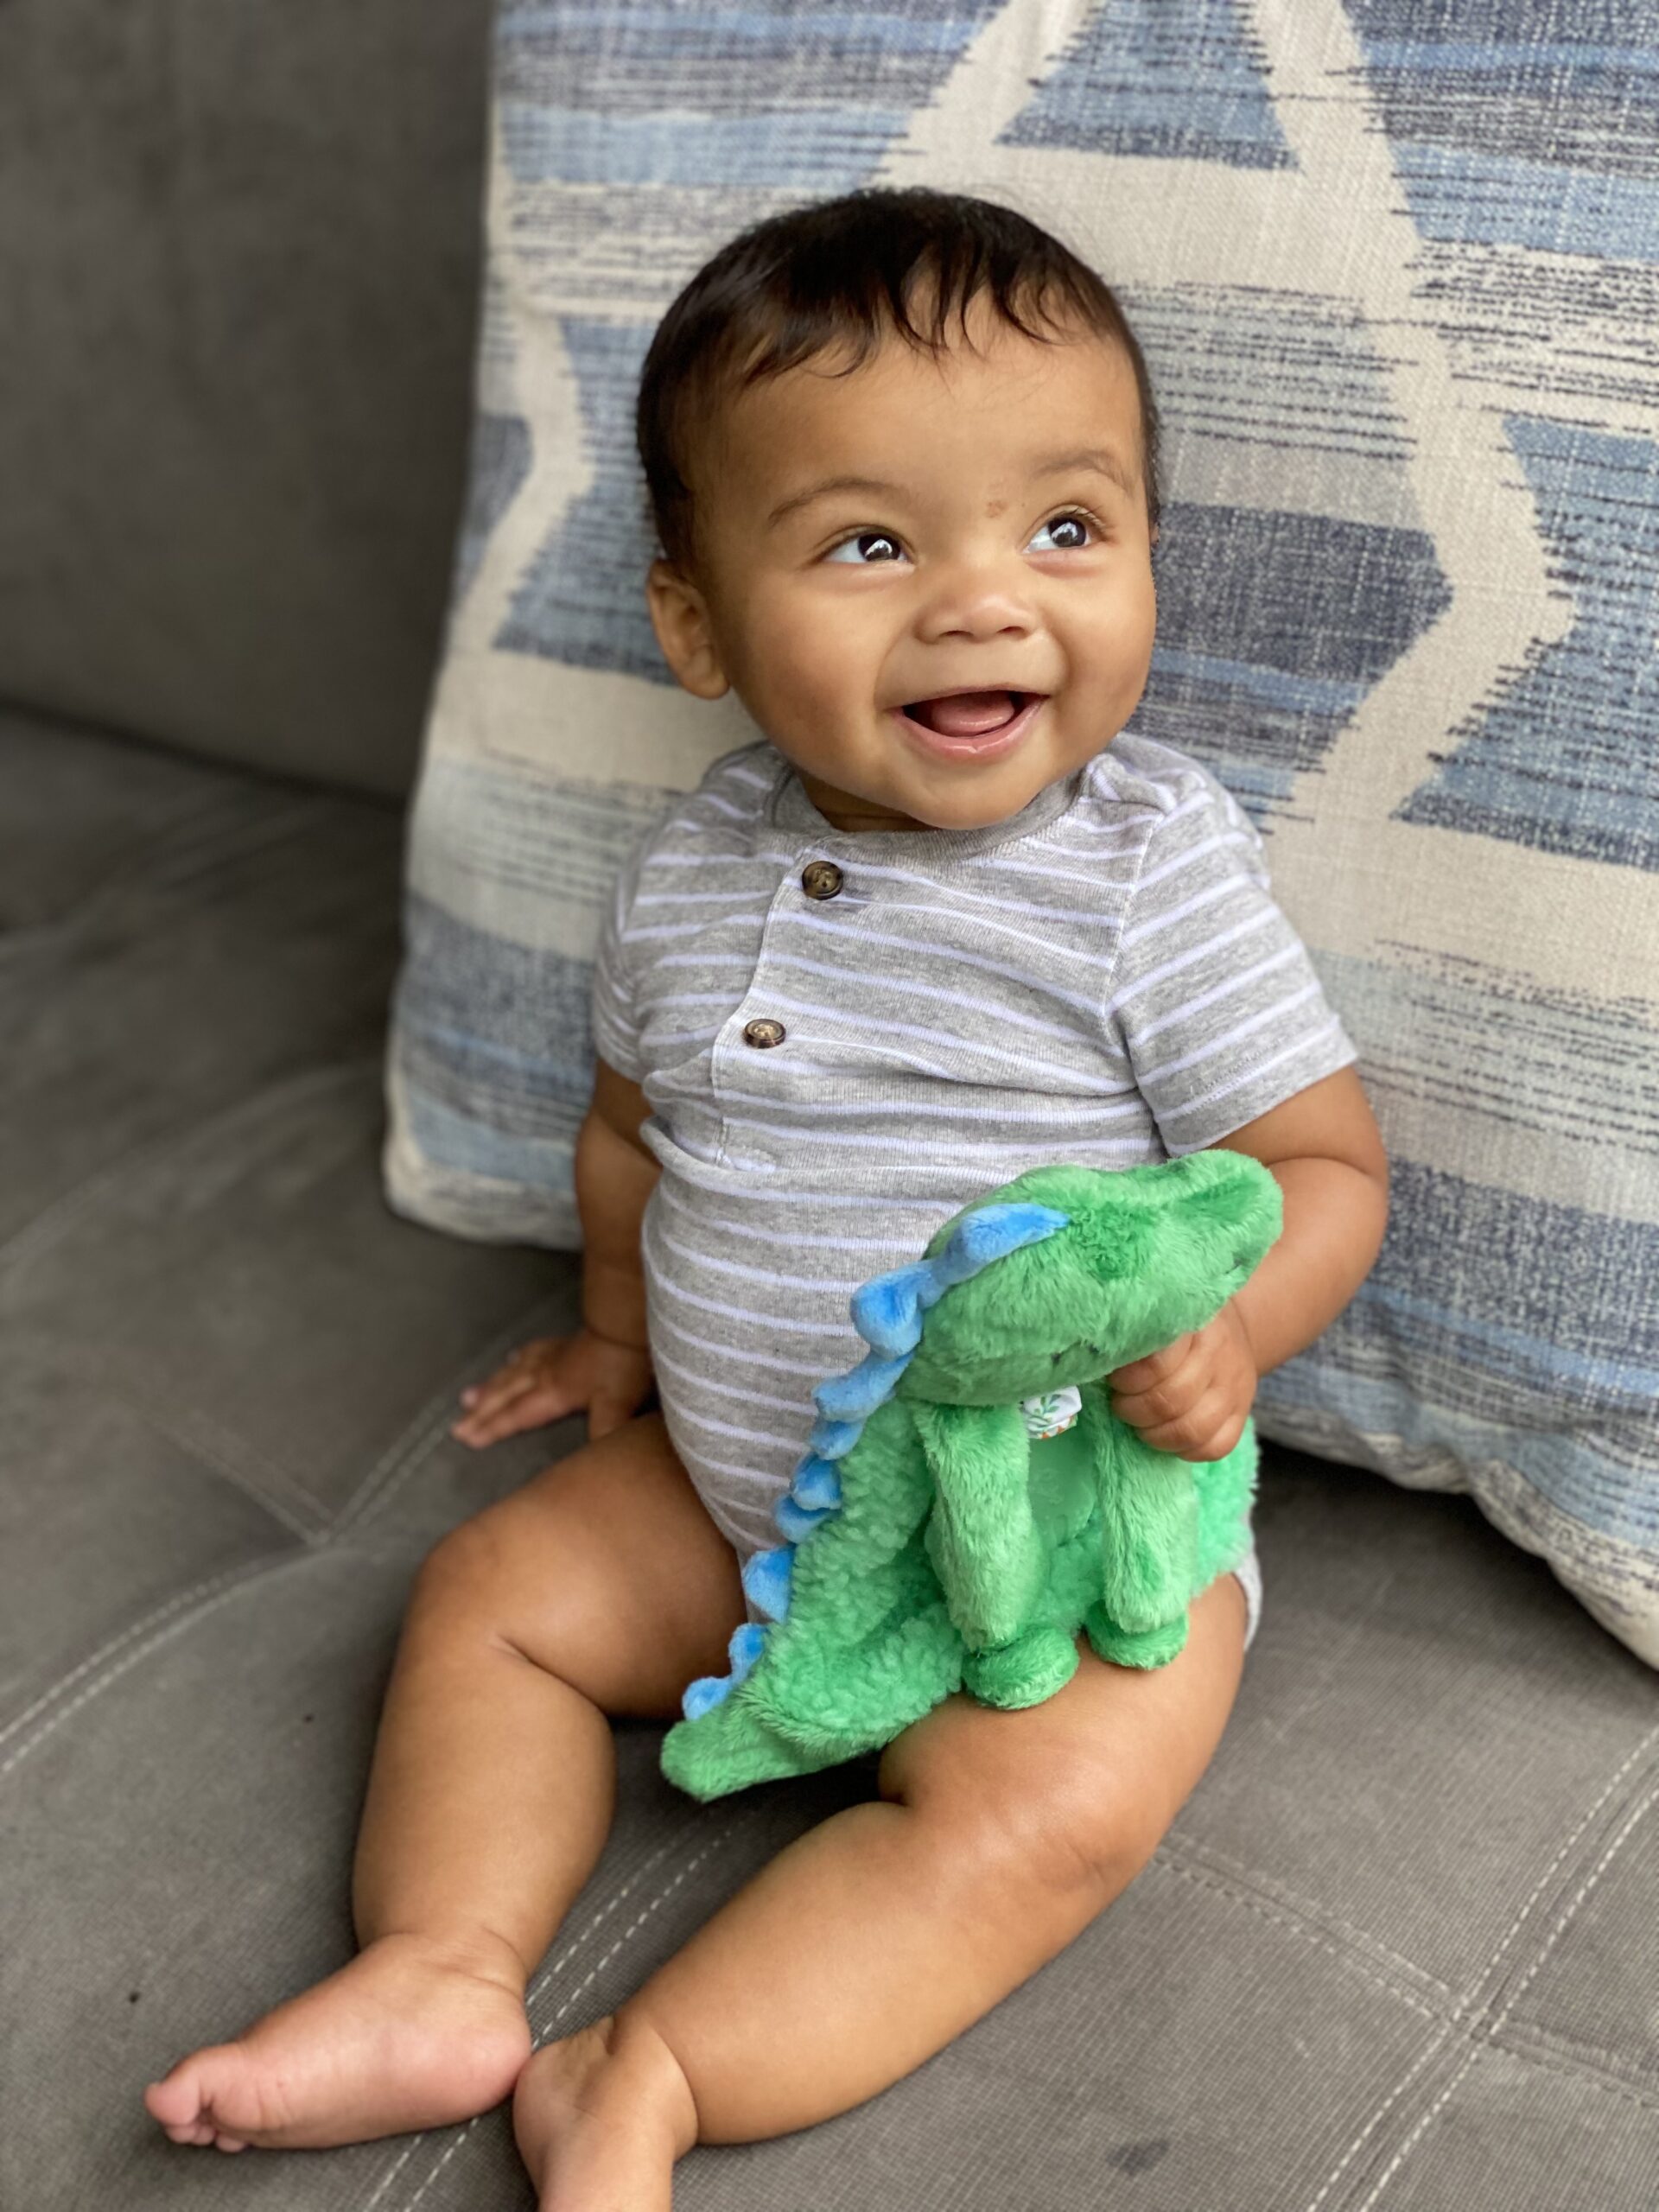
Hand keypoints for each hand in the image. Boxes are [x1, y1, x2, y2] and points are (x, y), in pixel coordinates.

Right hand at [450, 1328, 653, 1447]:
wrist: (627, 1322)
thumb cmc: (622, 1365)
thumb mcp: (616, 1405)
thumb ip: (602, 1433)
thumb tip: (593, 1465)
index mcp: (553, 1392)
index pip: (515, 1414)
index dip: (491, 1428)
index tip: (467, 1438)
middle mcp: (545, 1374)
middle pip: (505, 1395)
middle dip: (480, 1412)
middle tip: (456, 1425)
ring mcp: (553, 1355)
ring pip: (512, 1373)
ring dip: (489, 1386)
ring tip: (467, 1396)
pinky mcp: (565, 1342)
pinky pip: (532, 1351)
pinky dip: (517, 1358)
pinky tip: (512, 1358)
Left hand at [1106, 1302, 1258, 1462]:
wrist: (1232, 1330)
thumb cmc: (1177, 1327)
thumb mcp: (1155, 1318)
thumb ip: (1132, 1338)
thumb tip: (1093, 1364)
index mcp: (1190, 1327)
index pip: (1155, 1366)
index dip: (1127, 1381)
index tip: (1114, 1380)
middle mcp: (1217, 1356)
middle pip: (1170, 1402)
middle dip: (1134, 1411)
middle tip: (1121, 1404)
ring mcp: (1234, 1388)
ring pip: (1193, 1430)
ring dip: (1155, 1436)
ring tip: (1140, 1424)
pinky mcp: (1243, 1414)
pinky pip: (1216, 1447)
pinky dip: (1185, 1451)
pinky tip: (1168, 1437)